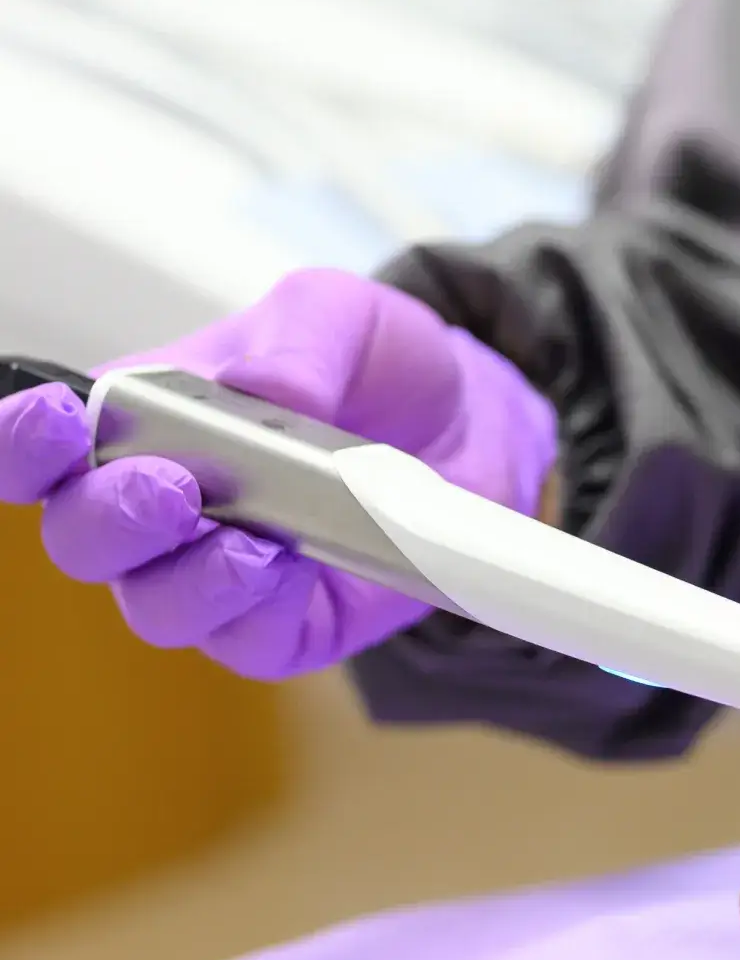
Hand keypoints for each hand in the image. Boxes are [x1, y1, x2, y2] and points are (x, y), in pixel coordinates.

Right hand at [0, 270, 556, 679]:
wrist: (474, 421)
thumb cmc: (378, 367)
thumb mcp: (341, 315)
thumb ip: (297, 338)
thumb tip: (260, 385)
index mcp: (143, 421)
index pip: (42, 449)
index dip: (22, 445)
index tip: (49, 423)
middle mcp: (167, 507)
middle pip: (84, 540)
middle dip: (112, 518)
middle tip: (171, 489)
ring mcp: (224, 574)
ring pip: (156, 607)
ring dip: (191, 577)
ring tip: (250, 540)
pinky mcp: (291, 624)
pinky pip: (248, 644)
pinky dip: (261, 610)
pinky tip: (296, 565)